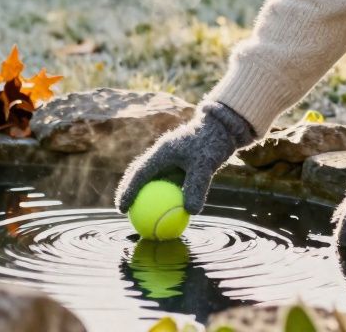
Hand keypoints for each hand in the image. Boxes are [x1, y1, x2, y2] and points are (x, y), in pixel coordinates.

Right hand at [115, 101, 257, 214]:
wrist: (224, 130)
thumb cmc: (212, 144)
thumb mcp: (205, 166)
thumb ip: (196, 187)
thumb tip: (190, 212)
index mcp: (162, 153)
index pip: (139, 174)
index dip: (128, 191)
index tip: (122, 208)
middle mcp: (162, 156)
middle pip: (138, 175)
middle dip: (128, 192)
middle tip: (123, 212)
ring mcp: (170, 160)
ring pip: (152, 179)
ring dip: (144, 194)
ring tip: (140, 215)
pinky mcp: (180, 165)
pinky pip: (168, 183)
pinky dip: (164, 196)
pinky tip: (167, 212)